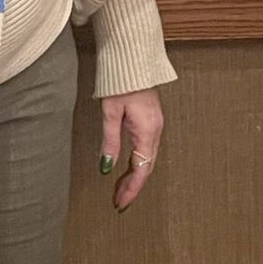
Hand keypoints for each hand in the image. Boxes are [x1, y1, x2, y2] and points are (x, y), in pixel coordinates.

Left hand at [98, 89, 163, 210]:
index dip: (132, 189)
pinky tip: (128, 168)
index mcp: (147, 131)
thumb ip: (110, 141)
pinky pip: (148, 148)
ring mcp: (156, 125)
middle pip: (146, 167)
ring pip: (148, 158)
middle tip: (118, 201)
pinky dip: (138, 162)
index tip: (121, 203)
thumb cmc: (121, 82)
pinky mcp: (152, 120)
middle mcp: (155, 130)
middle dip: (133, 186)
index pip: (141, 169)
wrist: (133, 59)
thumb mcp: (110, 113)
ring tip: (120, 189)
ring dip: (135, 175)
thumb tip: (106, 168)